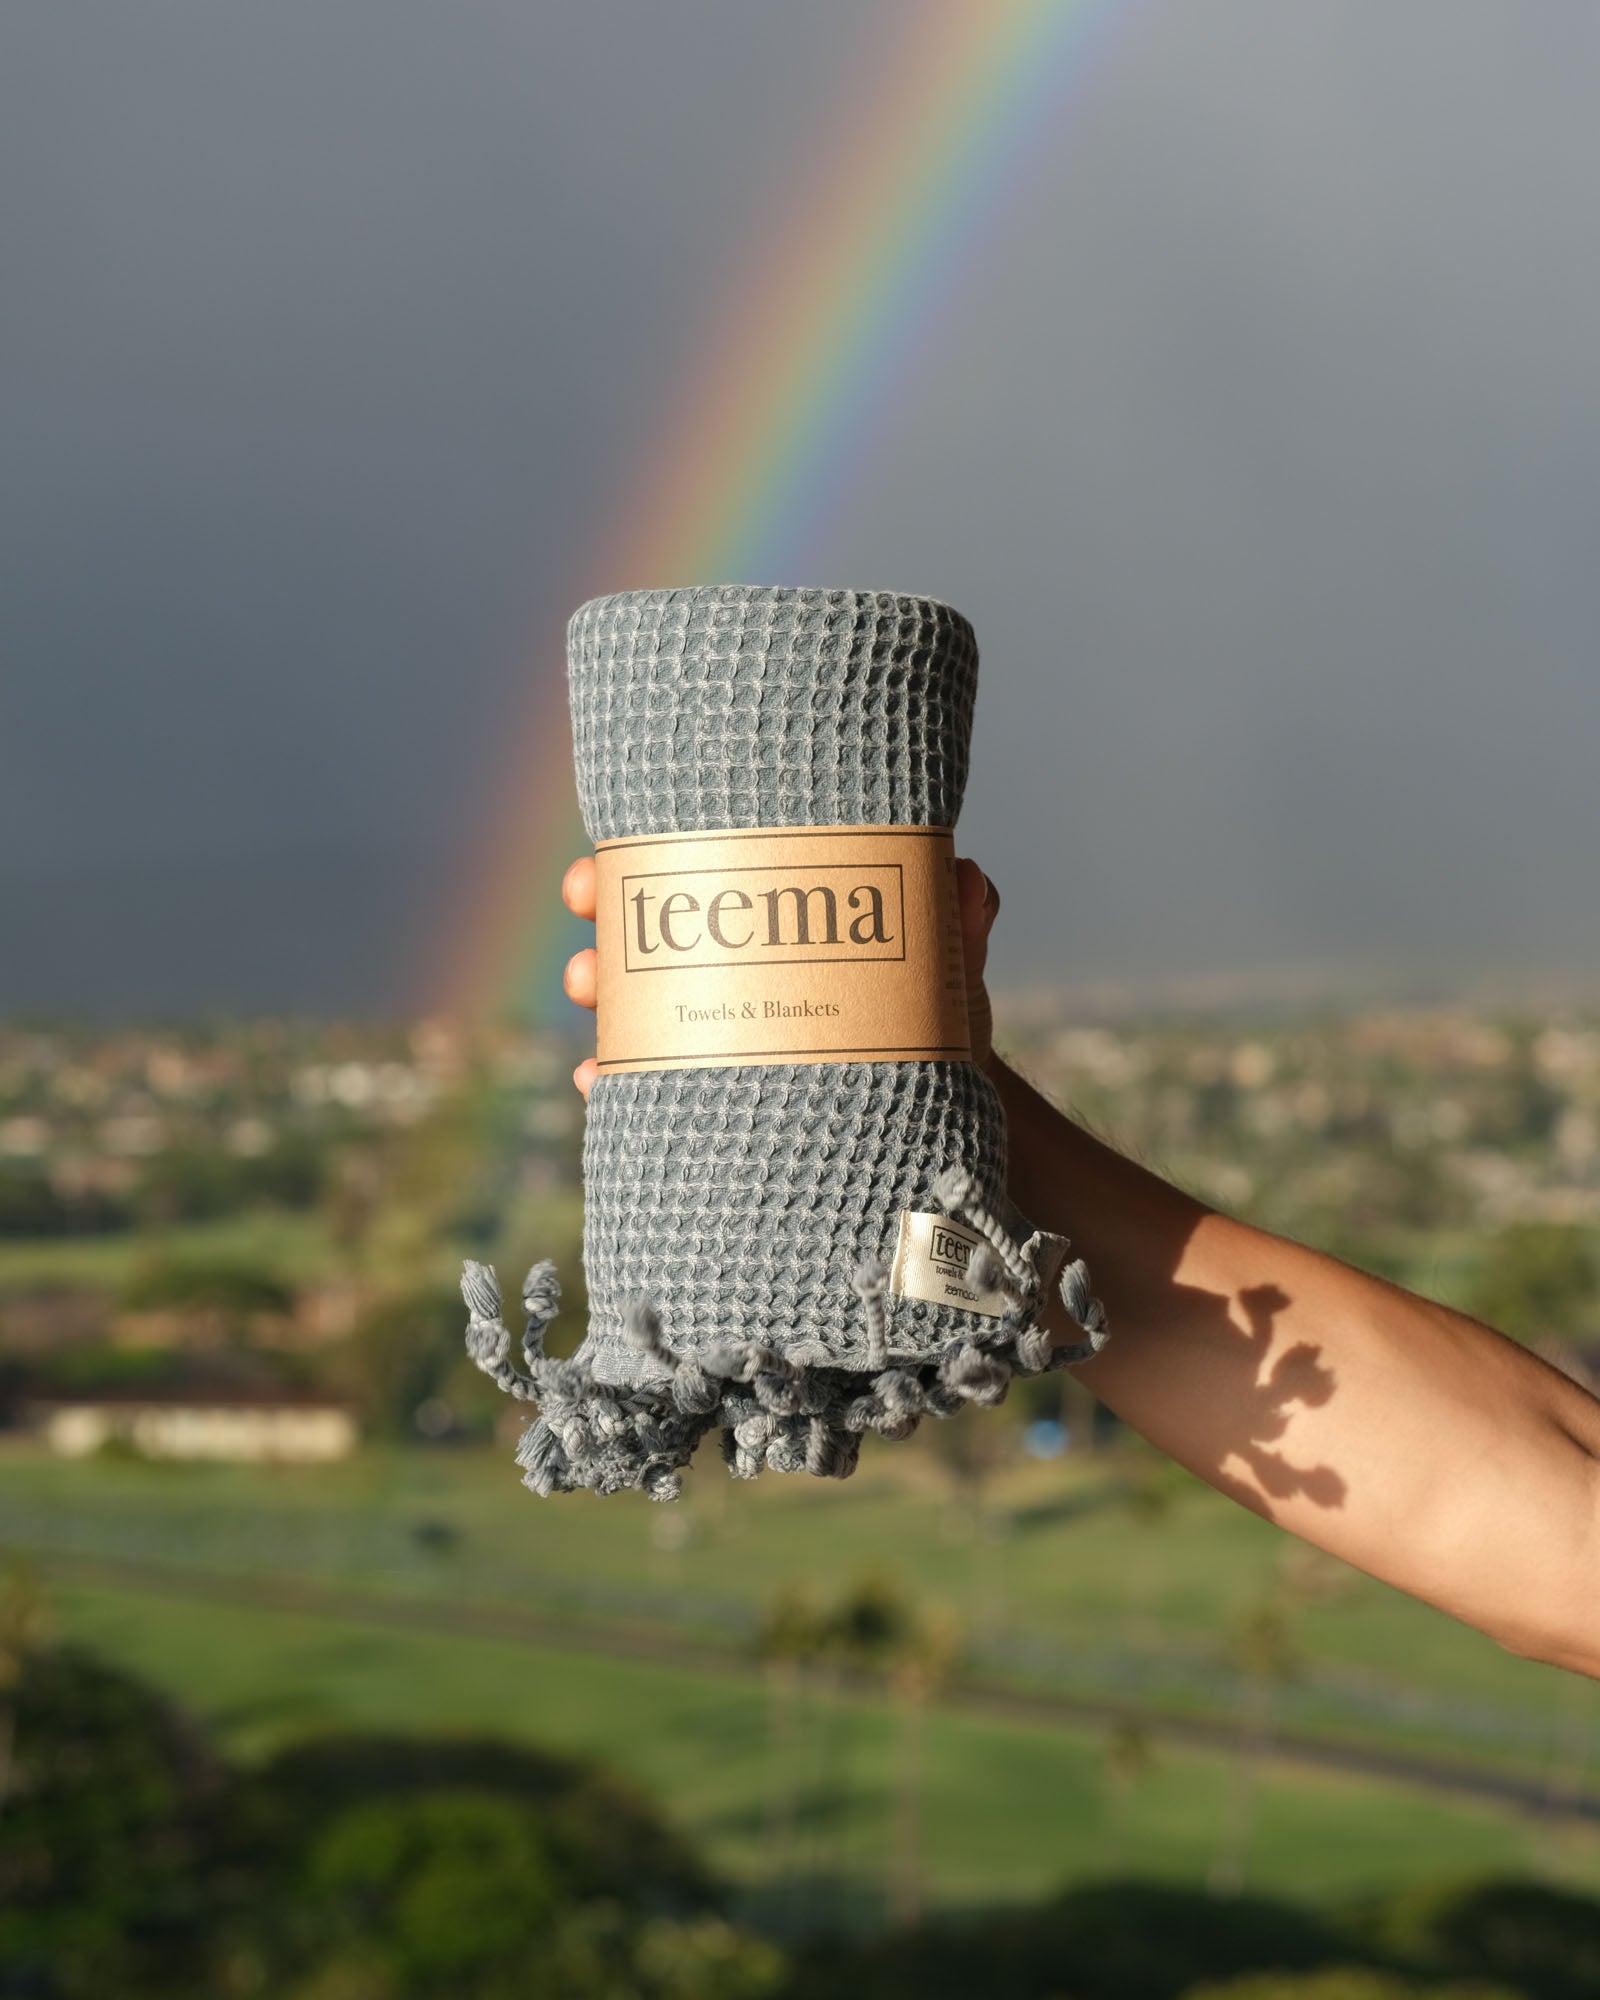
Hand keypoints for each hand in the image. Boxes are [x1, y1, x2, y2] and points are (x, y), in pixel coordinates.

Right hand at [559, 852, 1001, 1098]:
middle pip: (648, 931)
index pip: (700, 875)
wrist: (940, 1115)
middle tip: (588, 906)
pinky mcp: (715, 1096)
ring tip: (587, 990)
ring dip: (598, 988)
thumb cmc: (930, 1022)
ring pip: (633, 1002)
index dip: (642, 858)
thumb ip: (955, 925)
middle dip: (604, 915)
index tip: (609, 856)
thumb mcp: (942, 969)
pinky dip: (615, 1078)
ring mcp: (720, 1035)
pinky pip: (649, 1083)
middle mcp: (737, 974)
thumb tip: (967, 878)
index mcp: (776, 924)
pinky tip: (595, 1076)